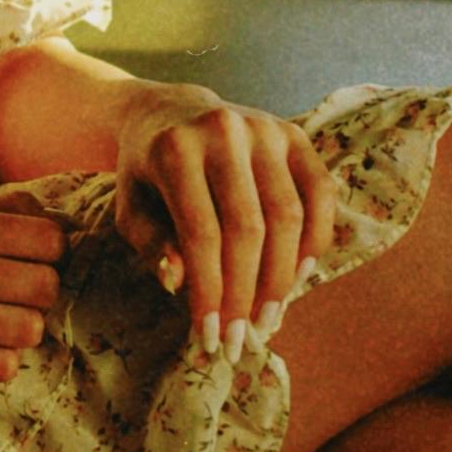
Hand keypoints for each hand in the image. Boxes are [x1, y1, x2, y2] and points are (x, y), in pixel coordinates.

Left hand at [114, 84, 336, 357]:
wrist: (171, 111)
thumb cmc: (148, 172)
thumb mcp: (130, 207)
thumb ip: (150, 243)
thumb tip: (179, 282)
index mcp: (175, 149)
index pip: (201, 233)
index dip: (211, 291)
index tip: (211, 337)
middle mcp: (224, 131)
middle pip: (249, 229)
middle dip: (247, 294)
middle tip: (242, 340)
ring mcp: (265, 128)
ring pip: (289, 215)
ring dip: (283, 278)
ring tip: (269, 319)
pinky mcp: (294, 134)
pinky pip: (321, 192)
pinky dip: (316, 239)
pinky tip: (299, 275)